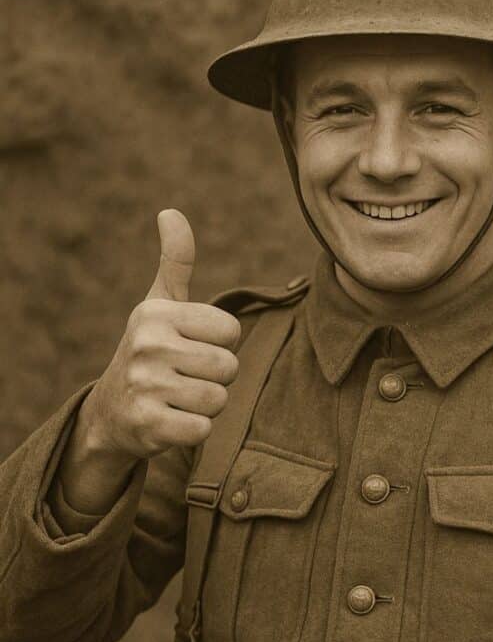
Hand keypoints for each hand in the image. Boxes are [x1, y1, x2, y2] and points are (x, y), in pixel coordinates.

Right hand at [78, 209, 240, 460]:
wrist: (111, 412)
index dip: (221, 344)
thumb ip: (175, 261)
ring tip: (180, 397)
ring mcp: (146, 386)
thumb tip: (171, 211)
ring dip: (207, 404)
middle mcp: (148, 345)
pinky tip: (172, 420)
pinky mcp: (147, 425)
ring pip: (219, 398)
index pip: (231, 331)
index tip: (192, 347)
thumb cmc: (150, 350)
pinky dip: (196, 430)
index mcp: (157, 313)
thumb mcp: (159, 304)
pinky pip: (204, 428)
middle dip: (216, 377)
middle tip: (186, 377)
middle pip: (229, 366)